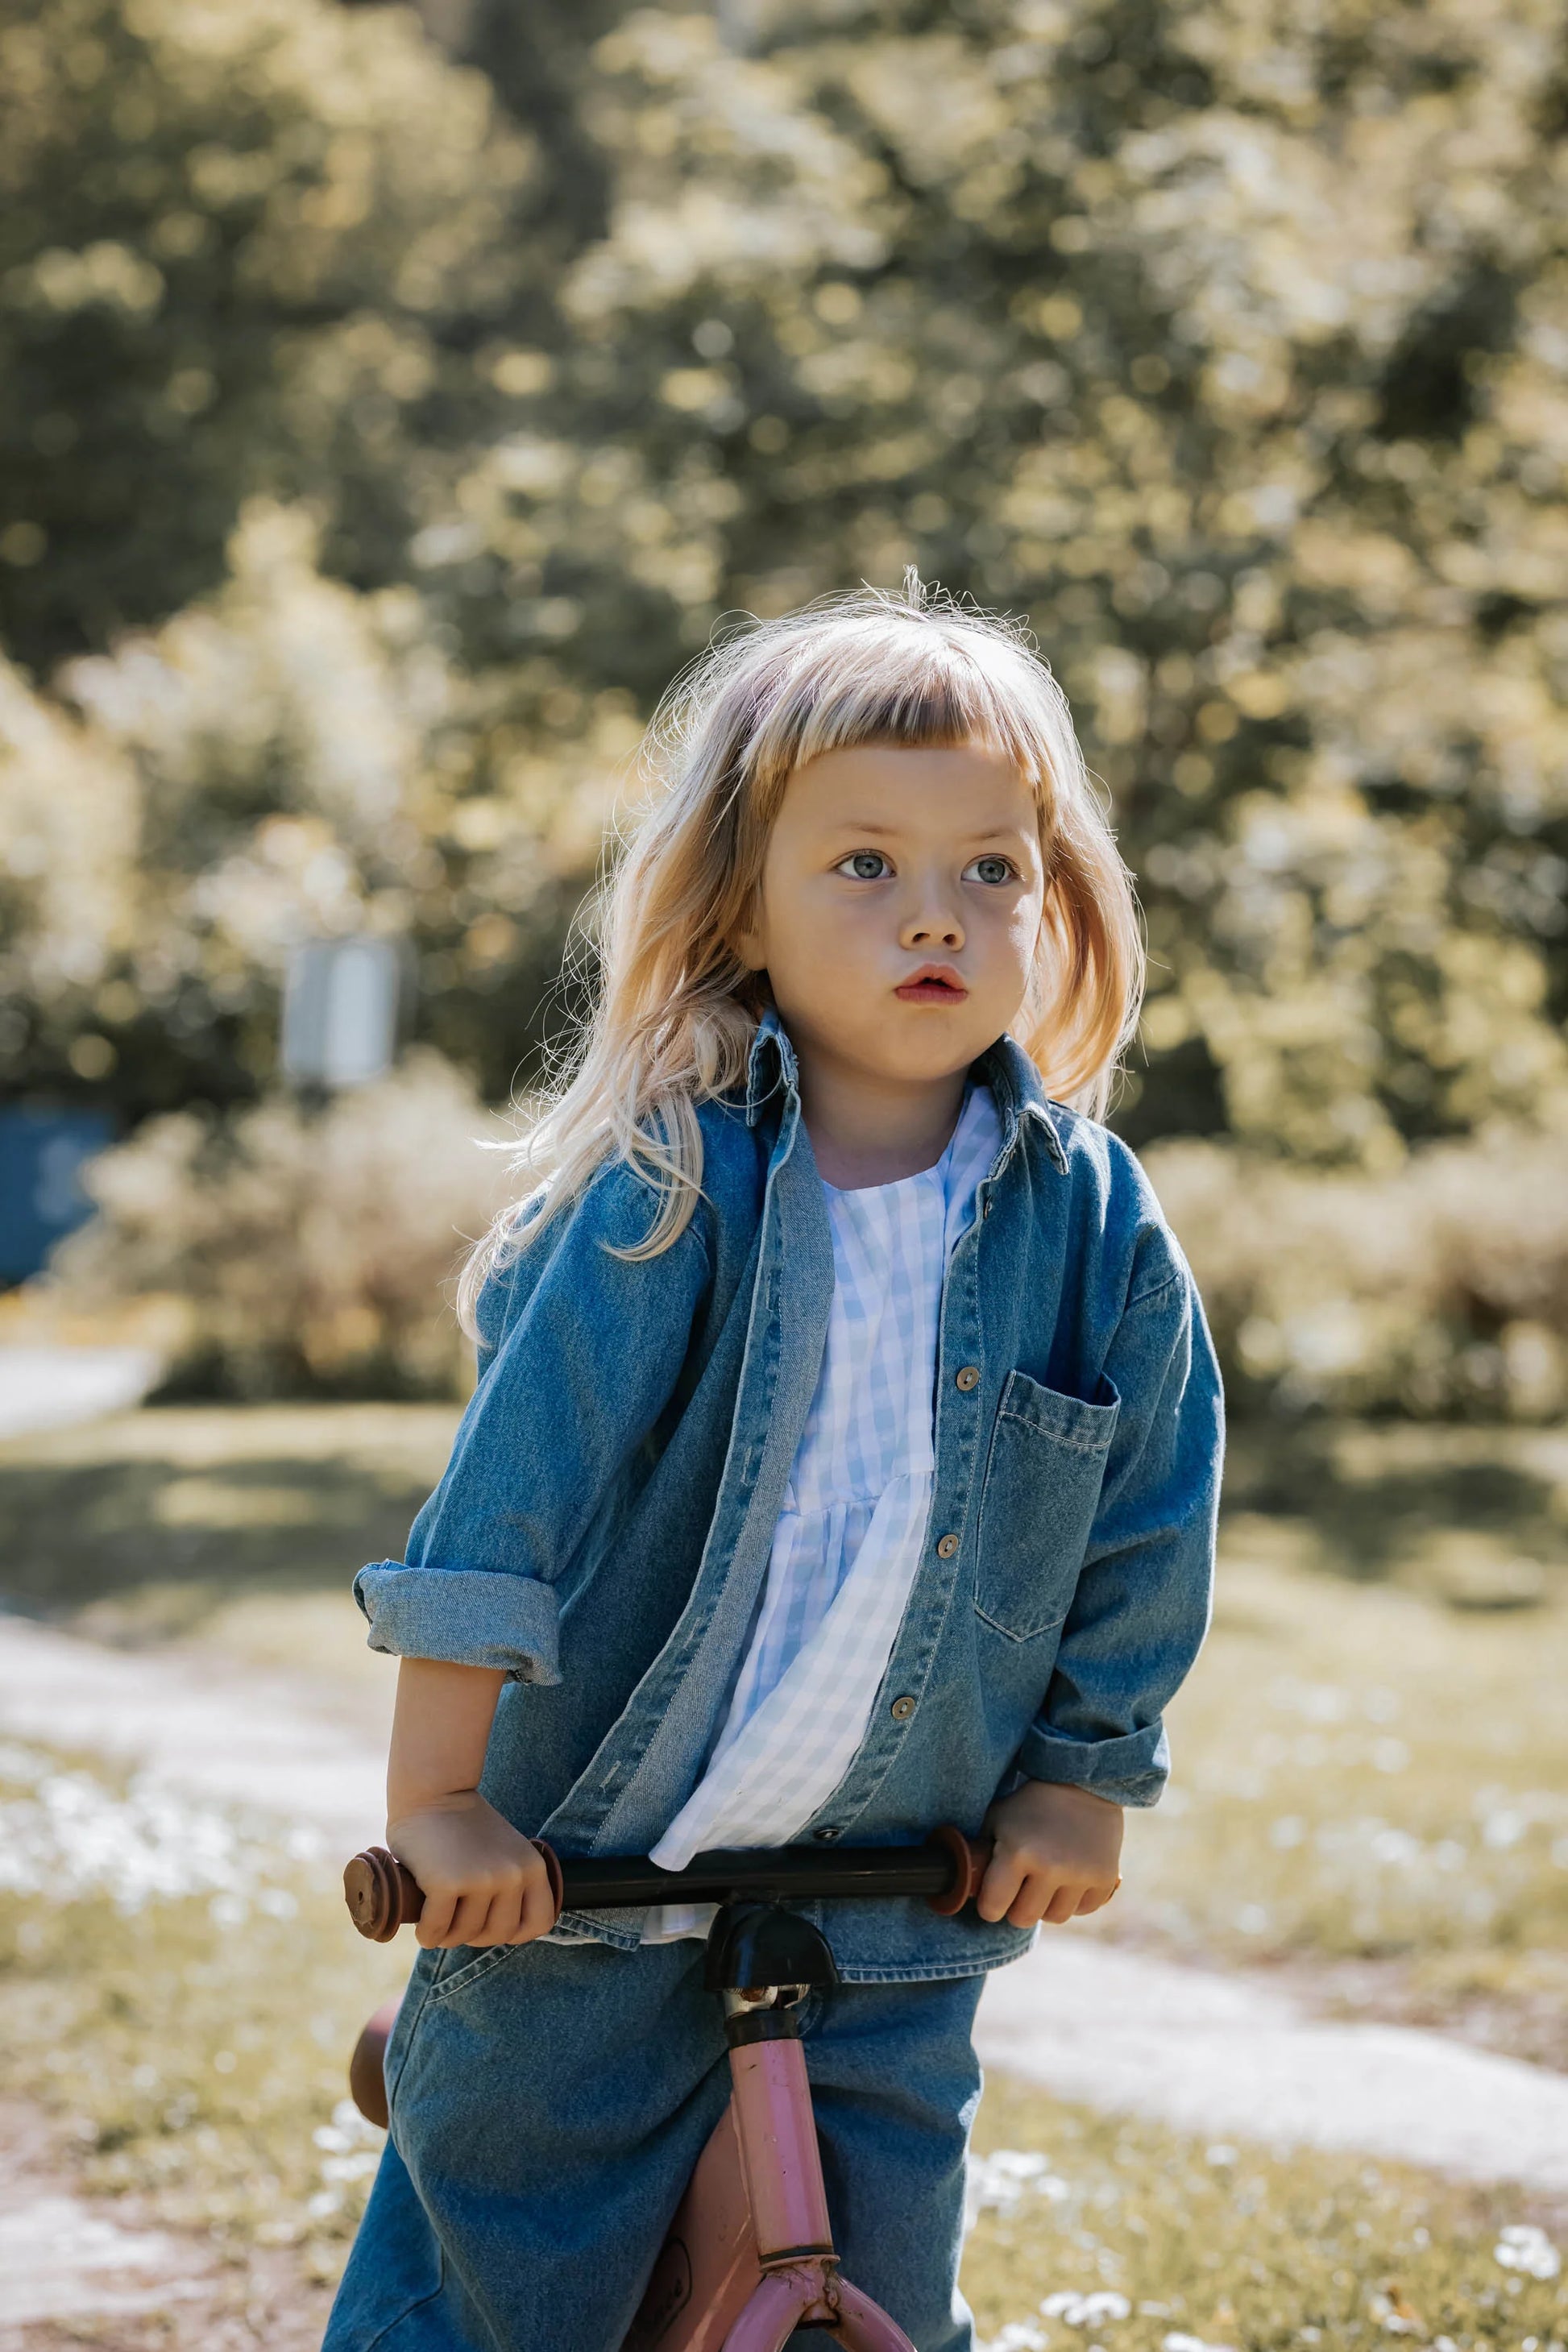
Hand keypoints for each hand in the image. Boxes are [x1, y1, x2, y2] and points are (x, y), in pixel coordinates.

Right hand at [387, 1791, 557, 1950]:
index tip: (492, 1926)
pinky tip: (423, 1928)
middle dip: (475, 1936)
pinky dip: (427, 1935)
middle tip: (457, 1922)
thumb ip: (512, 1882)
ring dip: (448, 1937)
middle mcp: (512, 1875)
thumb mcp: (507, 1850)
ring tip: (438, 1923)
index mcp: (532, 1867)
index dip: (515, 1933)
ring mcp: (480, 1879)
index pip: (539, 1922)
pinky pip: (437, 1929)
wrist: (435, 1793)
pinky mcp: (446, 1883)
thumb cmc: (466, 1826)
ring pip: (465, 1935)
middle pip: (497, 1934)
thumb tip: (504, 1930)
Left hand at [976, 1780, 1122, 1927]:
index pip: (993, 1908)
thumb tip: (966, 1883)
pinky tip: (1071, 1878)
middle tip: (1020, 1889)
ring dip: (1047, 1905)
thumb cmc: (1031, 1804)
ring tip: (1046, 1881)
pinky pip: (1083, 1910)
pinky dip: (1075, 1900)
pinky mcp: (1105, 1878)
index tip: (994, 1898)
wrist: (1083, 1783)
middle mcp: (1050, 1867)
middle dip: (1017, 1908)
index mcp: (1017, 1852)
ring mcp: (1080, 1874)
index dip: (990, 1906)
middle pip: (1024, 1919)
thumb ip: (982, 1853)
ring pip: (1055, 1917)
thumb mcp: (998, 1819)